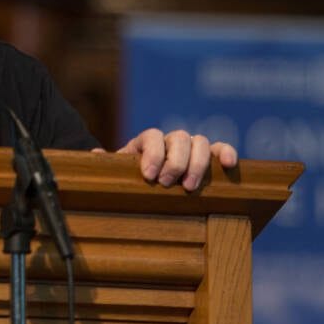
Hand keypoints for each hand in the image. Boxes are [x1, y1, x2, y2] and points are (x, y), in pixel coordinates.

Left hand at [93, 128, 238, 190]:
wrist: (145, 180)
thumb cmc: (130, 178)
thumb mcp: (116, 172)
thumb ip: (107, 163)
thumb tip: (94, 155)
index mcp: (146, 141)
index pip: (152, 135)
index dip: (153, 153)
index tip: (149, 175)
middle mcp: (169, 141)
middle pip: (179, 137)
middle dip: (175, 162)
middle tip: (167, 184)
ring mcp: (189, 147)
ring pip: (200, 142)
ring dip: (197, 163)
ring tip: (189, 188)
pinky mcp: (208, 158)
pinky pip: (220, 149)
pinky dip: (226, 153)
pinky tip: (229, 166)